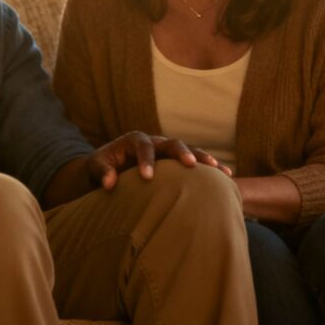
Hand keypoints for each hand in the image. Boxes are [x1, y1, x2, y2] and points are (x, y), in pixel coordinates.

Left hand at [86, 130, 230, 190]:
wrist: (110, 166)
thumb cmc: (103, 167)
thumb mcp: (97, 167)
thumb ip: (102, 173)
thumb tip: (109, 184)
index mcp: (134, 140)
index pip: (142, 146)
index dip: (146, 160)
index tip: (147, 178)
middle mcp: (154, 141)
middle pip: (171, 143)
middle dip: (181, 153)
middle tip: (191, 165)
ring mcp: (167, 150)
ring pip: (189, 150)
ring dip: (204, 158)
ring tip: (220, 170)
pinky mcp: (176, 161)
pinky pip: (196, 160)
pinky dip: (210, 167)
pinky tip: (227, 176)